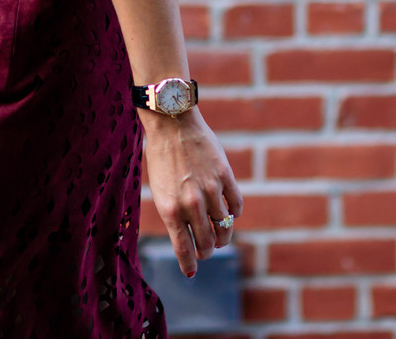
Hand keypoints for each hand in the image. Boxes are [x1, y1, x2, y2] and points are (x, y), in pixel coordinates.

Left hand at [140, 108, 242, 277]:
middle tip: (206, 250)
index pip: (184, 249)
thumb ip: (174, 213)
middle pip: (207, 242)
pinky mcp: (225, 177)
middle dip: (206, 251)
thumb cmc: (161, 156)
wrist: (172, 123)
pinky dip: (233, 213)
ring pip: (224, 227)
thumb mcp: (160, 189)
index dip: (189, 264)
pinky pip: (236, 206)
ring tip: (220, 237)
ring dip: (223, 236)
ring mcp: (210, 190)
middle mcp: (191, 203)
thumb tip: (187, 237)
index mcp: (170, 209)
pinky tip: (228, 213)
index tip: (191, 271)